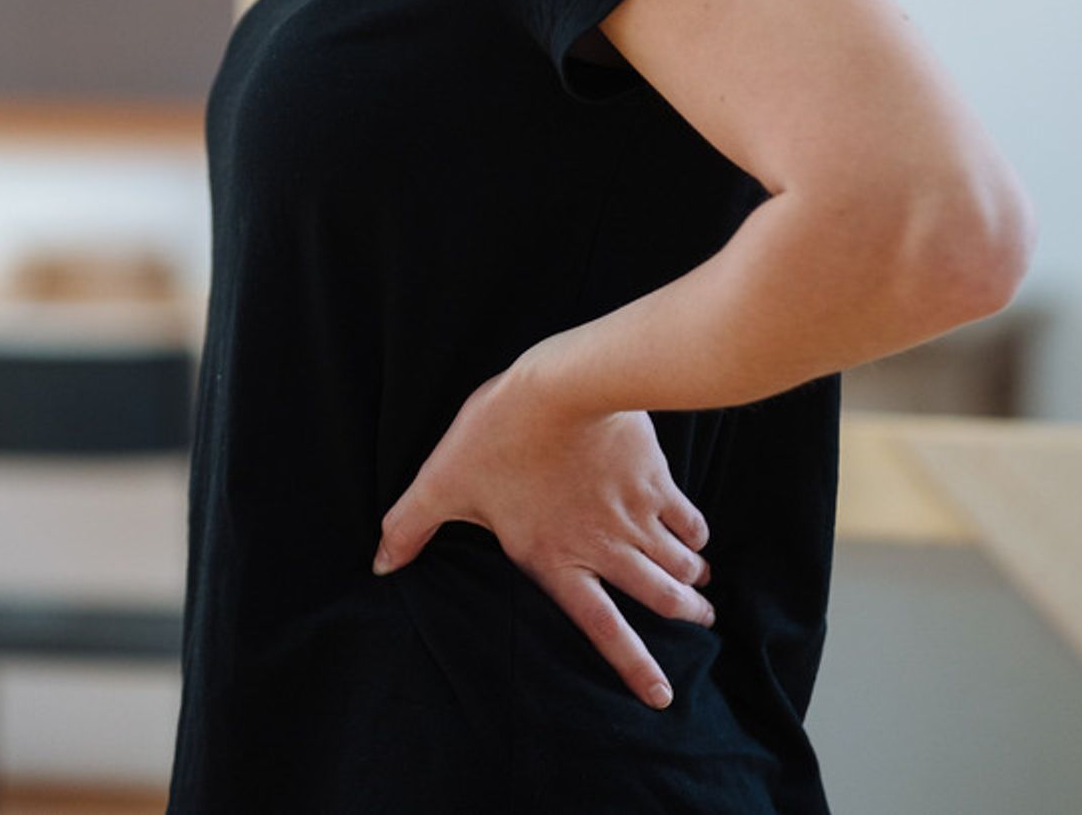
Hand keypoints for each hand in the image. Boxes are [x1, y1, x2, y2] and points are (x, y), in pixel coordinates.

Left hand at [371, 357, 713, 709]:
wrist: (561, 385)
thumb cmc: (497, 435)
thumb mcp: (443, 482)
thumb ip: (411, 526)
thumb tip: (379, 564)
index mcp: (555, 559)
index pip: (601, 628)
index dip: (634, 665)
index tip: (661, 697)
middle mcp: (603, 547)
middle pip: (657, 596)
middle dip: (684, 616)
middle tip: (702, 625)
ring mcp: (634, 513)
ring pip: (678, 562)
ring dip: (692, 580)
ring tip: (701, 589)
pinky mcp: (655, 477)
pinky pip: (687, 518)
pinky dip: (696, 534)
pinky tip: (698, 537)